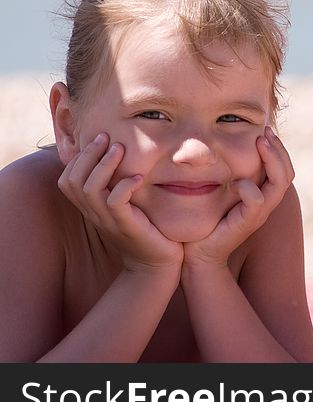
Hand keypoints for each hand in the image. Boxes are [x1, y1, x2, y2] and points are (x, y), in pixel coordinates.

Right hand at [57, 133, 183, 271]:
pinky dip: (124, 186)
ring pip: (91, 188)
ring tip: (121, 148)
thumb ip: (119, 185)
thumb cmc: (146, 229)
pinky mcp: (126, 226)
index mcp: (91, 207)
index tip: (98, 138)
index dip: (78, 158)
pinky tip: (137, 178)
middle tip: (107, 137)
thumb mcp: (128, 205)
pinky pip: (115, 202)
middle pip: (73, 180)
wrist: (157, 264)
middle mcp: (94, 213)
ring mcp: (108, 221)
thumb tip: (123, 155)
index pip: (67, 179)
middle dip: (88, 154)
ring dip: (105, 164)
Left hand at [183, 128, 294, 266]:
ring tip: (261, 143)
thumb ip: (227, 175)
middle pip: (287, 174)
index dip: (278, 149)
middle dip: (278, 150)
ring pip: (279, 184)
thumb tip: (221, 149)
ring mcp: (258, 214)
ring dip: (272, 160)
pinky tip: (236, 182)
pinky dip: (249, 188)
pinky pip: (257, 202)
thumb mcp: (219, 193)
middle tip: (265, 132)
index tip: (265, 131)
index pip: (283, 170)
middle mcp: (265, 204)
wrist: (198, 255)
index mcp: (262, 196)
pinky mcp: (246, 223)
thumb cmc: (206, 223)